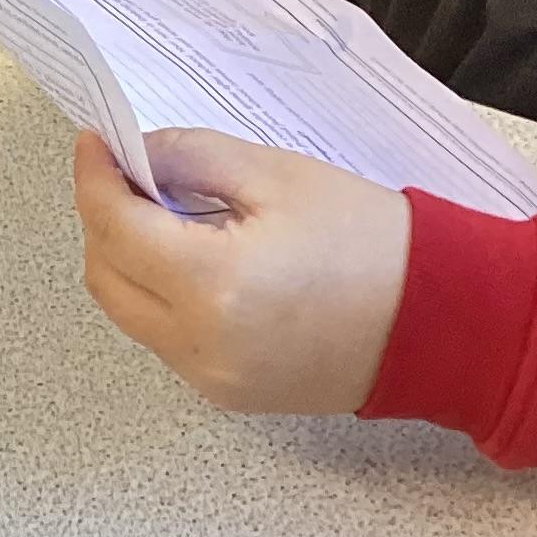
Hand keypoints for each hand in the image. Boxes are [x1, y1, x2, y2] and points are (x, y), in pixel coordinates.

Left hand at [71, 128, 409, 414]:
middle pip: (106, 277)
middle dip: (102, 219)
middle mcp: (201, 346)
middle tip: (125, 172)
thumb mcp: (277, 177)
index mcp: (214, 287)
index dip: (95, 178)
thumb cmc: (372, 241)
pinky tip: (190, 257)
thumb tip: (137, 156)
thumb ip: (193, 158)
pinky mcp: (230, 396)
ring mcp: (213, 380)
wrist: (441, 322)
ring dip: (126, 259)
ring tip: (160, 210)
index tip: (95, 140)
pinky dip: (159, 294)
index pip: (115, 228)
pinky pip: (166, 339)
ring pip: (130, 313)